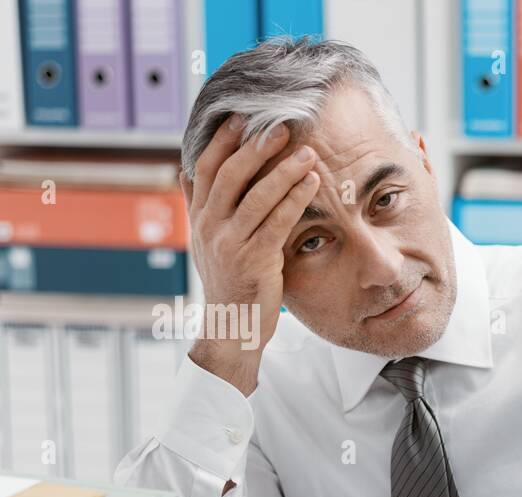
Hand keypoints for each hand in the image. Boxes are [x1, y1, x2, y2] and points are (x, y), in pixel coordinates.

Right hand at [179, 115, 320, 394]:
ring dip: (284, 170)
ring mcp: (229, 244)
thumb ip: (200, 206)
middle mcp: (209, 227)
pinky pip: (276, 222)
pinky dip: (295, 199)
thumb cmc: (227, 284)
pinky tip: (312, 183)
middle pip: (230, 175)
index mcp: (198, 219)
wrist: (230, 330)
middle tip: (282, 125)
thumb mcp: (207, 243)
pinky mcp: (253, 260)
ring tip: (308, 152)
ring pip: (256, 196)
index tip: (241, 116)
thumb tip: (184, 169)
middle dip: (256, 147)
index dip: (222, 140)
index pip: (205, 168)